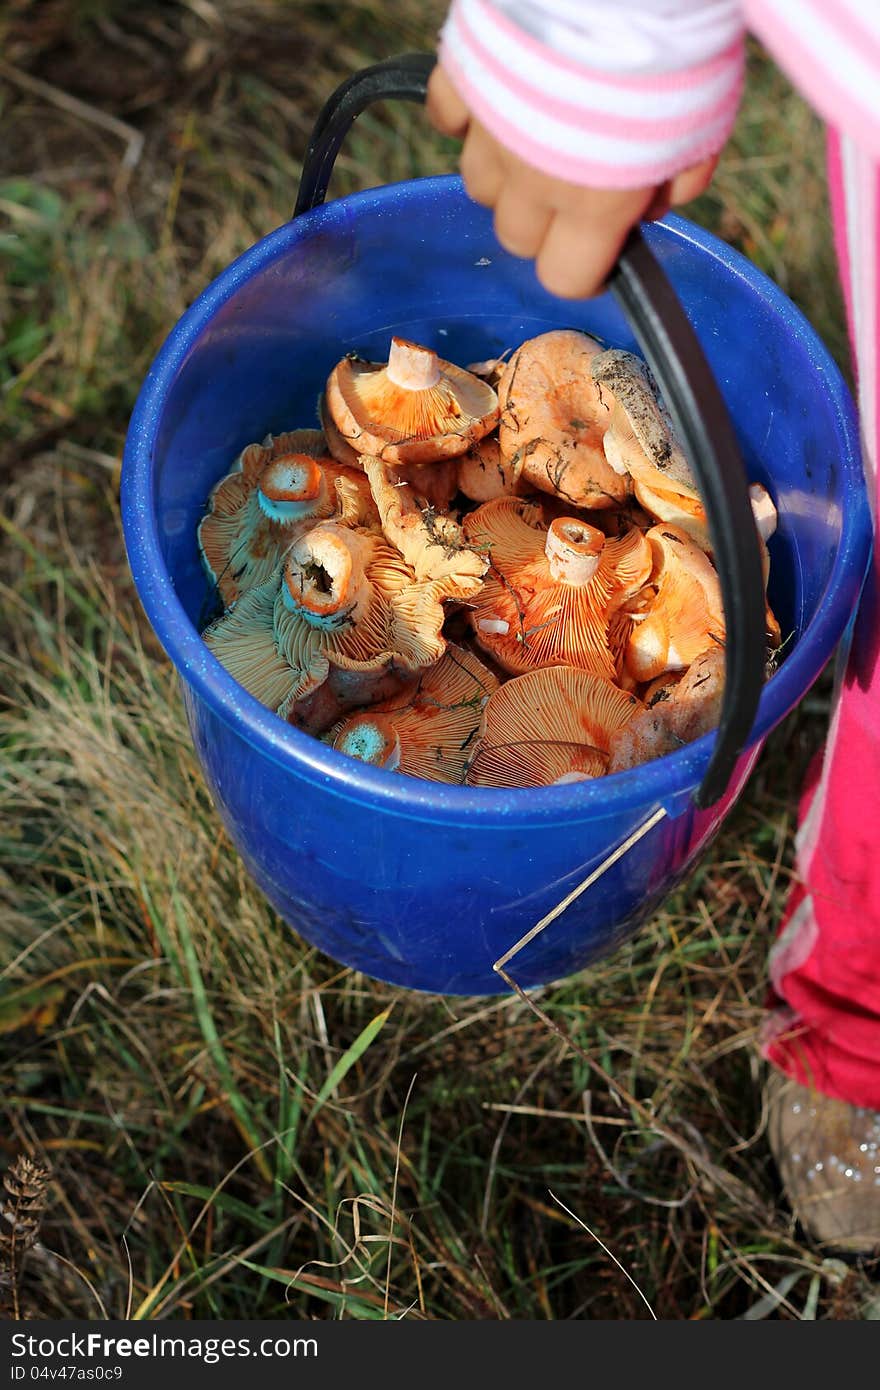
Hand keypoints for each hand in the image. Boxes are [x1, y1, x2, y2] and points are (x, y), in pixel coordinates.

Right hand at [427, 64, 717, 299]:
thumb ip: (676, 183)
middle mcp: (533, 180)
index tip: (598, 249)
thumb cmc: (675, 55)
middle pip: (516, 237)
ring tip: (538, 136)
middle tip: (574, 182)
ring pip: (479, 185)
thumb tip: (650, 206)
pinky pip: (448, 118)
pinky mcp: (463, 78)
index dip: (583, 270)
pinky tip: (499, 98)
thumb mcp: (705, 129)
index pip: (565, 279)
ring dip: (506, 173)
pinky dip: (468, 117)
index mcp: (594, 204)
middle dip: (544, 222)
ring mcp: (490, 130)